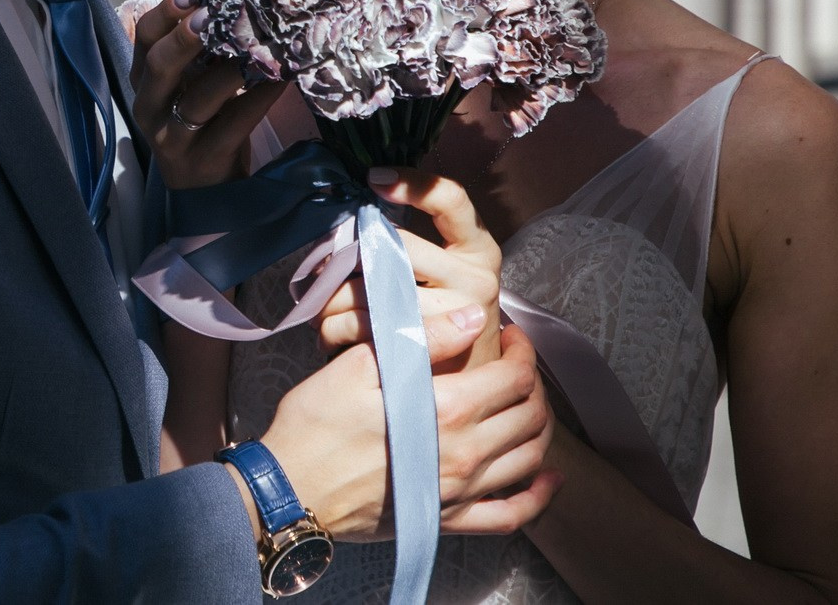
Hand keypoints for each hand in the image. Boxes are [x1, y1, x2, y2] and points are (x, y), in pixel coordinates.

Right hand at [130, 0, 283, 187]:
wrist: (206, 188)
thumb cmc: (201, 118)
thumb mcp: (190, 75)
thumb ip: (191, 31)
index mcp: (144, 79)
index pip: (144, 37)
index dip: (166, 11)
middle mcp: (150, 106)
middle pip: (160, 66)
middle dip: (186, 36)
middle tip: (215, 11)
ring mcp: (173, 138)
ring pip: (198, 98)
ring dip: (229, 67)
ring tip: (259, 42)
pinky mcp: (204, 160)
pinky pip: (233, 124)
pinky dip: (258, 98)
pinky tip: (282, 77)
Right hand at [261, 312, 557, 539]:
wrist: (290, 490)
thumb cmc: (315, 424)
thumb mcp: (359, 366)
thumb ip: (423, 339)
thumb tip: (473, 318)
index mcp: (445, 409)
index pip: (514, 376)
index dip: (522, 350)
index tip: (509, 335)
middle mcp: (464, 453)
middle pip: (530, 415)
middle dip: (534, 383)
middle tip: (516, 365)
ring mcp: (460, 491)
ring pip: (530, 459)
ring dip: (541, 429)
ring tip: (527, 406)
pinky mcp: (447, 519)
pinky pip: (510, 515)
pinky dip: (538, 498)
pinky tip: (548, 480)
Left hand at [317, 167, 504, 368]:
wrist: (475, 380)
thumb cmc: (445, 319)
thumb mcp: (444, 273)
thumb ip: (408, 247)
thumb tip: (343, 229)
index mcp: (478, 247)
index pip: (451, 200)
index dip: (413, 184)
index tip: (373, 178)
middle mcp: (475, 276)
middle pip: (394, 247)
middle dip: (346, 258)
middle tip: (319, 271)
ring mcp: (459, 313)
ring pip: (374, 291)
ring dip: (333, 301)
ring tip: (320, 309)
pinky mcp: (434, 348)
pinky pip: (369, 329)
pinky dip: (337, 330)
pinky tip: (328, 334)